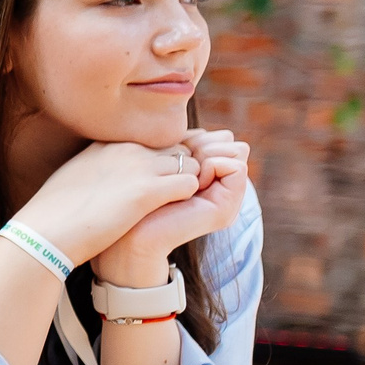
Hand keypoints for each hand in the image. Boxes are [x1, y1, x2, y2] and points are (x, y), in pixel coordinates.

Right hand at [10, 138, 211, 269]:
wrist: (46, 231)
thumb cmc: (55, 212)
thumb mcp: (75, 175)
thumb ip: (98, 166)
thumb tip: (105, 176)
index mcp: (108, 142)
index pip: (153, 143)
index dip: (160, 163)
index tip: (155, 183)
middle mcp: (127, 148)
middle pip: (175, 149)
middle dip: (178, 170)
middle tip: (171, 195)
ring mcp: (139, 166)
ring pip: (188, 164)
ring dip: (186, 183)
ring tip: (172, 205)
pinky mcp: (148, 190)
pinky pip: (190, 183)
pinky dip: (187, 196)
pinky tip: (171, 212)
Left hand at [92, 130, 248, 287]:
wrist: (127, 231)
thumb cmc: (136, 195)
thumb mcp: (164, 162)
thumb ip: (185, 147)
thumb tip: (204, 132)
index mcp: (207, 177)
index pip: (222, 138)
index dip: (199, 137)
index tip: (173, 154)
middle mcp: (220, 188)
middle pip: (233, 142)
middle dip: (205, 144)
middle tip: (179, 167)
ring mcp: (226, 199)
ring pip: (238, 150)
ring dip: (207, 155)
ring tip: (183, 178)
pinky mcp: (226, 208)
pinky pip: (236, 166)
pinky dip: (211, 166)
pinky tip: (190, 185)